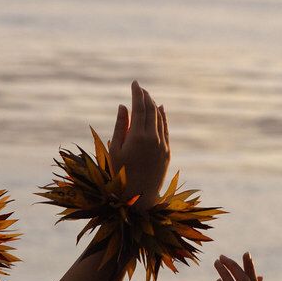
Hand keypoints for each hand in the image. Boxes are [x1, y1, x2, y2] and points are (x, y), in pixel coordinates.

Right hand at [107, 79, 170, 208]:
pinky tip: (161, 109)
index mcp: (138, 136)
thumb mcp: (114, 151)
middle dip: (145, 97)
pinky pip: (165, 129)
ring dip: (153, 105)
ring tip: (147, 98)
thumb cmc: (120, 175)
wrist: (139, 197)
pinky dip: (163, 117)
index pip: (139, 107)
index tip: (134, 83)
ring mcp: (162, 145)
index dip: (137, 93)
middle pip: (151, 110)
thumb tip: (123, 106)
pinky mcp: (167, 152)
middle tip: (140, 88)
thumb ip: (120, 126)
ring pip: (159, 118)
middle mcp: (153, 138)